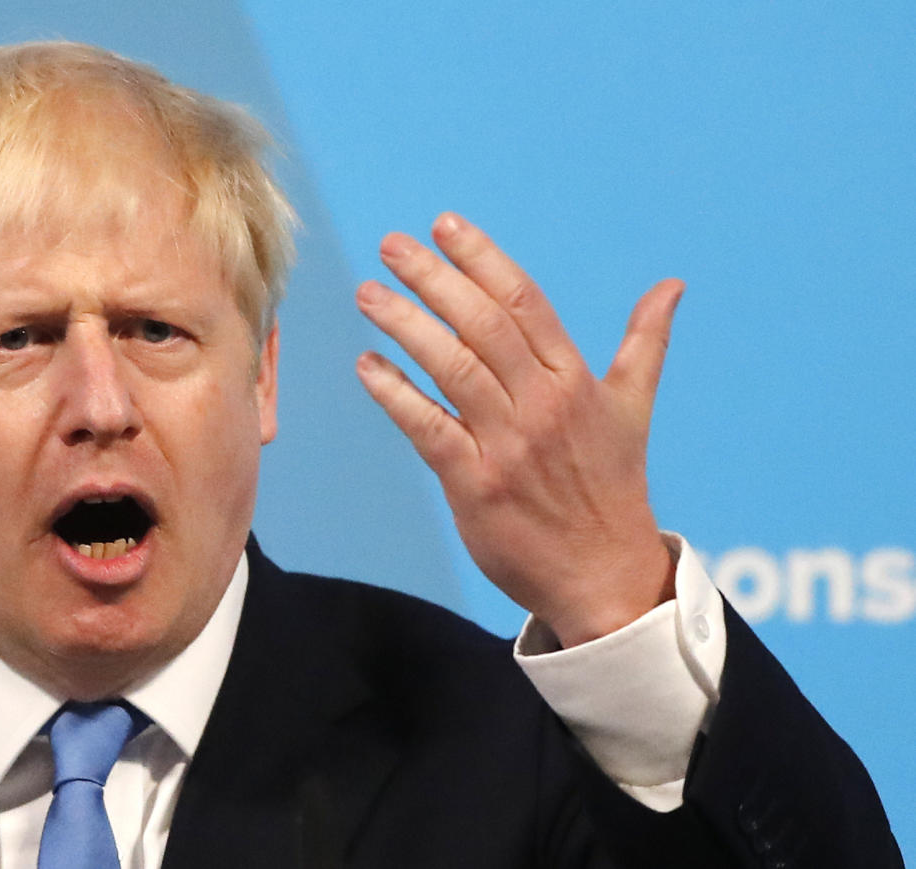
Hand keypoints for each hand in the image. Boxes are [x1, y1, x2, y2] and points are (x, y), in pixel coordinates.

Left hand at [355, 213, 681, 646]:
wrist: (606, 577)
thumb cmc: (613, 488)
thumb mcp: (634, 409)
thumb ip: (644, 343)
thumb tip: (672, 285)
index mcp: (577, 381)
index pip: (524, 302)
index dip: (482, 258)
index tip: (445, 224)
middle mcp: (543, 405)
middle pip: (482, 325)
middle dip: (434, 278)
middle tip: (392, 245)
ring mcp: (507, 445)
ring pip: (451, 368)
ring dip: (406, 326)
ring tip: (368, 293)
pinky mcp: (475, 485)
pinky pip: (428, 429)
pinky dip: (395, 394)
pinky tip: (368, 365)